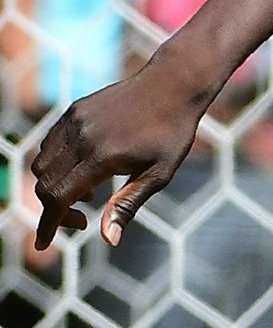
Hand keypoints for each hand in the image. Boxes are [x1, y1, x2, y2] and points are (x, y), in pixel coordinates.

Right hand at [28, 64, 208, 249]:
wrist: (174, 83)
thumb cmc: (172, 133)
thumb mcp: (159, 174)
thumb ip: (128, 204)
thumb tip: (108, 239)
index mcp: (101, 157)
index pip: (58, 198)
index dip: (48, 225)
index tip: (43, 244)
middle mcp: (81, 138)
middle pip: (45, 184)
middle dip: (54, 210)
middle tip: (81, 219)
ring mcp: (75, 121)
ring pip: (42, 163)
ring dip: (54, 185)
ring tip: (90, 190)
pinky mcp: (75, 109)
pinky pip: (50, 142)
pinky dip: (55, 163)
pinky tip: (84, 167)